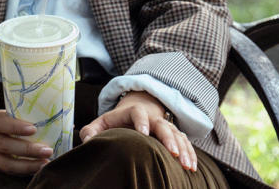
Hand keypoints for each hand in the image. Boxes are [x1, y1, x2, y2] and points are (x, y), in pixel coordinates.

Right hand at [0, 109, 53, 175]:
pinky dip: (25, 171)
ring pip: (7, 163)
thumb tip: (52, 116)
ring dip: (29, 165)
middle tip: (48, 150)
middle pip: (6, 145)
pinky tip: (39, 168)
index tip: (33, 129)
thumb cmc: (0, 124)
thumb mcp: (4, 115)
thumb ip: (20, 116)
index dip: (16, 126)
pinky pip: (10, 171)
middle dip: (28, 149)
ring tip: (45, 163)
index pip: (2, 123)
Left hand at [79, 91, 196, 171]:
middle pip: (162, 125)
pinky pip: (184, 143)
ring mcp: (164, 126)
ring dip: (183, 149)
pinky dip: (190, 153)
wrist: (134, 114)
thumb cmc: (115, 122)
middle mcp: (152, 118)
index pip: (138, 113)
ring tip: (186, 165)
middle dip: (168, 138)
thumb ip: (91, 130)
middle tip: (172, 153)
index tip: (143, 134)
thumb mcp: (101, 123)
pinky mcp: (173, 135)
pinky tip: (192, 167)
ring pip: (177, 135)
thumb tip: (87, 140)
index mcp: (133, 112)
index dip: (141, 121)